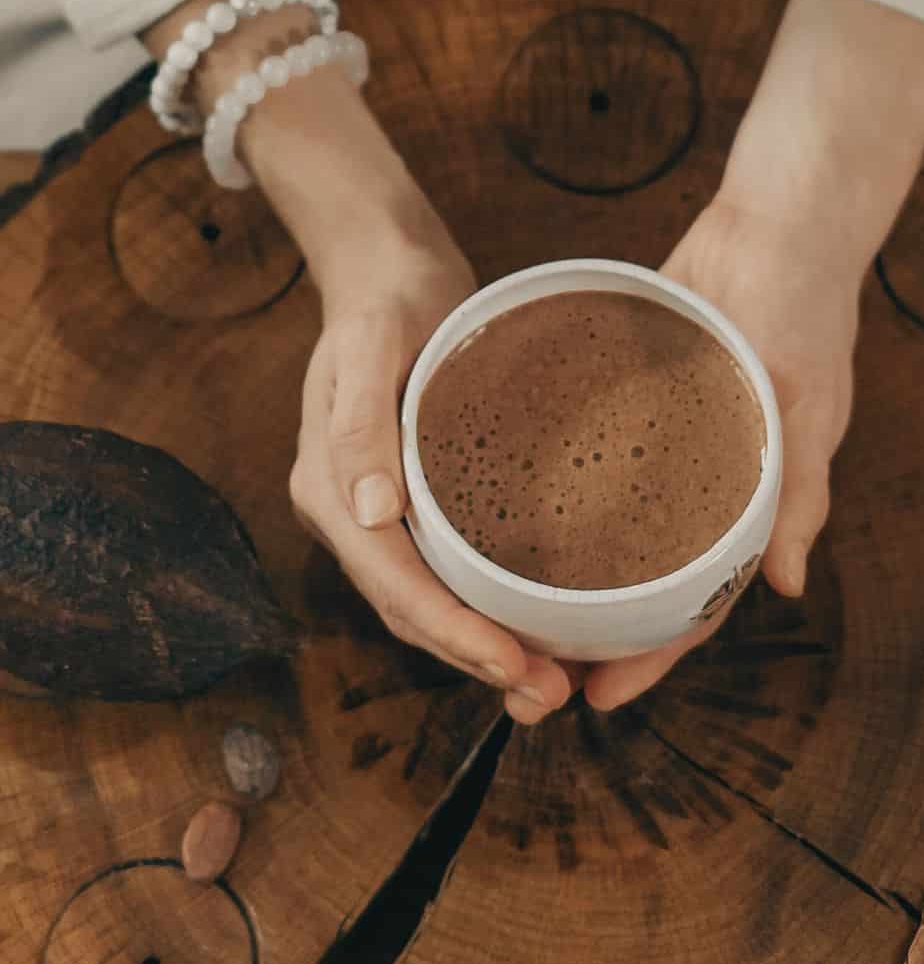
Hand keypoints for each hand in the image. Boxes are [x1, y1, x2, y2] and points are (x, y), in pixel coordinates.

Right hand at [289, 229, 577, 720]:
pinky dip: (489, 605)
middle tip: (551, 695)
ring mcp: (379, 512)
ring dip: (486, 647)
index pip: (394, 585)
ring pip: (430, 602)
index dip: (453, 635)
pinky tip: (538, 619)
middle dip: (477, 660)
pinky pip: (448, 569)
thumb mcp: (370, 345)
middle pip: (412, 611)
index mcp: (329, 488)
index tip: (514, 665)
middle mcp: (349, 514)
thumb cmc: (383, 300)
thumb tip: (369, 514)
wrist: (387, 268)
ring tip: (555, 681)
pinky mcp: (414, 499)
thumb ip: (362, 426)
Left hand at [577, 0, 923, 715]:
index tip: (601, 697)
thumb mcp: (807, 400)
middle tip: (533, 664)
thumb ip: (798, 491)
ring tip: (510, 605)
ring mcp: (670, 438)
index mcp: (752, 495)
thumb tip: (784, 586)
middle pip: (646, 572)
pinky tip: (505, 504)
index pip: (698, 598)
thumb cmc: (808, 305)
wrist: (780, 217)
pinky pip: (596, 451)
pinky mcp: (637, 392)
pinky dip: (561, 484)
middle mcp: (706, 477)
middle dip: (599, 626)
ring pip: (616, 521)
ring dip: (574, 567)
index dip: (655, 652)